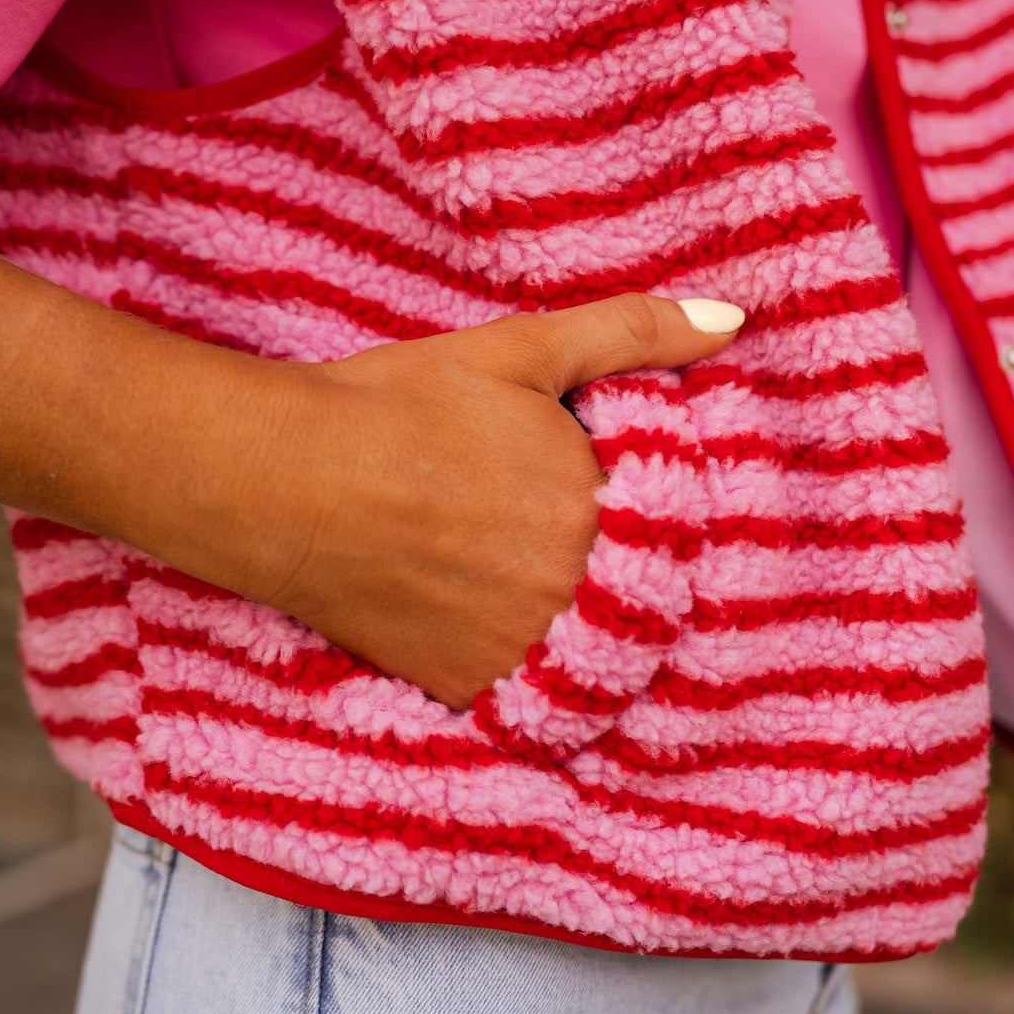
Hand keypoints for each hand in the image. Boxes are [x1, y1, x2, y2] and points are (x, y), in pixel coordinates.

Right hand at [249, 294, 744, 707]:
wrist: (282, 479)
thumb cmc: (396, 406)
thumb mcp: (521, 350)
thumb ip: (632, 334)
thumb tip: (732, 321)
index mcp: (599, 506)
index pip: (660, 524)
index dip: (624, 503)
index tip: (571, 488)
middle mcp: (574, 589)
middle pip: (621, 585)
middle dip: (592, 558)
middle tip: (512, 522)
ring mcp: (523, 648)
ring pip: (581, 642)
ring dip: (560, 613)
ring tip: (492, 564)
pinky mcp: (471, 690)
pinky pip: (527, 691)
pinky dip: (515, 658)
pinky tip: (473, 610)